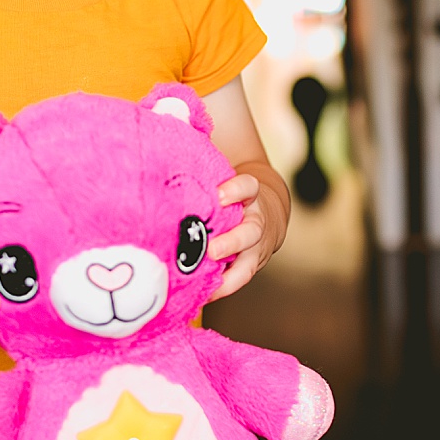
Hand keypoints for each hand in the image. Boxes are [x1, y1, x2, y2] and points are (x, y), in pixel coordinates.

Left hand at [207, 172, 287, 300]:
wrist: (268, 212)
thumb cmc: (235, 194)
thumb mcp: (228, 178)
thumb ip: (207, 174)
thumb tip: (171, 143)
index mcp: (250, 196)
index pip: (248, 188)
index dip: (235, 191)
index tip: (218, 196)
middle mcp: (256, 223)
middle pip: (251, 232)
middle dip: (231, 242)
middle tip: (210, 250)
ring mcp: (256, 249)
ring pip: (248, 264)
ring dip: (228, 277)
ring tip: (206, 286)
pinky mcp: (249, 266)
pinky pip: (237, 280)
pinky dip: (221, 290)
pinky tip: (201, 296)